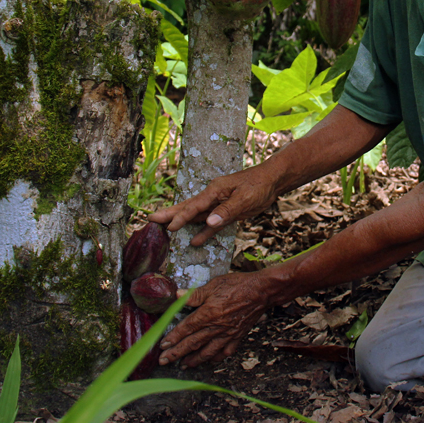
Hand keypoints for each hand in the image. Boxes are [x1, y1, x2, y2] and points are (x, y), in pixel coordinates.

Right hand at [148, 165, 278, 244]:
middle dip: (170, 214)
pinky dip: (203, 232)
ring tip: (164, 228)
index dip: (181, 217)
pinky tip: (194, 241)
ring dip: (182, 222)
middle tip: (151, 219)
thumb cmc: (259, 186)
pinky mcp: (226, 212)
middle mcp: (213, 197)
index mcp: (214, 191)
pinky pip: (211, 223)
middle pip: (188, 207)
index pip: (194, 206)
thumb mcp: (245, 199)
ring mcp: (218, 205)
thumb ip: (226, 211)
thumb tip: (208, 222)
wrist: (272, 181)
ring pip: (196, 216)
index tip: (167, 226)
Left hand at [159, 272, 269, 367]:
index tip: (163, 345)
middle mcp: (216, 327)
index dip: (173, 337)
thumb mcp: (214, 285)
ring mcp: (227, 334)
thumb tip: (177, 296)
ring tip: (184, 365)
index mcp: (208, 314)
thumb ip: (195, 294)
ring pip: (207, 351)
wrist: (262, 291)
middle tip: (164, 361)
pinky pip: (225, 351)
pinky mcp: (238, 336)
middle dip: (177, 353)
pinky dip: (216, 358)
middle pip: (193, 343)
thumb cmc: (238, 285)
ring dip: (194, 360)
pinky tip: (210, 360)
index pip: (186, 328)